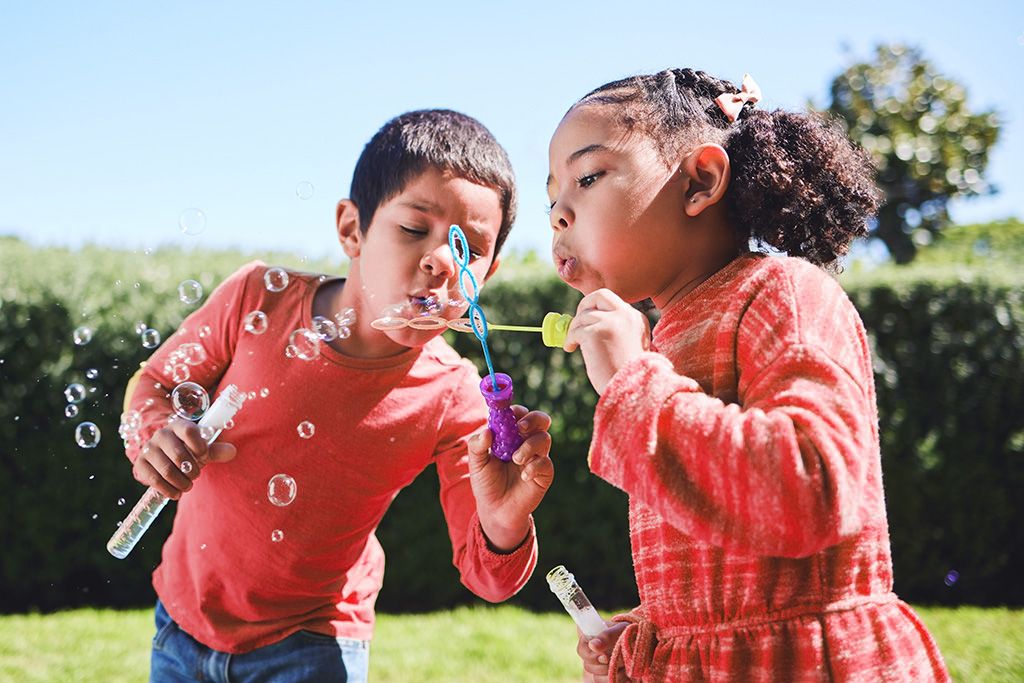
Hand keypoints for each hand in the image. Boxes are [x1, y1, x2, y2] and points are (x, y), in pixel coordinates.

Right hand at [133, 418, 236, 498]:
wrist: (164, 458)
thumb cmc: (188, 451)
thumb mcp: (202, 449)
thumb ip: (217, 450)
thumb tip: (232, 451)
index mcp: (179, 426)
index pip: (189, 431)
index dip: (199, 447)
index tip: (204, 457)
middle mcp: (161, 434)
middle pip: (179, 455)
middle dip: (192, 470)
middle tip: (196, 475)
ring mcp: (148, 449)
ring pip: (167, 470)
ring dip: (182, 482)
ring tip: (187, 486)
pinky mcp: (140, 464)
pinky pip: (155, 480)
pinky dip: (169, 490)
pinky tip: (176, 493)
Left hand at [469, 406, 553, 550]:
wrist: (495, 510)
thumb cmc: (486, 483)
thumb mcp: (476, 463)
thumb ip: (477, 445)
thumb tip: (487, 431)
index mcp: (511, 435)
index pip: (519, 414)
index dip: (515, 410)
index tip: (507, 414)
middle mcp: (527, 442)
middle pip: (541, 419)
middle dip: (533, 419)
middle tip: (520, 428)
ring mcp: (537, 456)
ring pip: (544, 438)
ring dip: (529, 445)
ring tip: (515, 459)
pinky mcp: (544, 473)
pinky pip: (545, 462)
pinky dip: (534, 466)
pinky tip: (524, 476)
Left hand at [564, 289, 650, 394]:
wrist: (632, 389)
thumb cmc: (629, 375)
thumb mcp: (628, 345)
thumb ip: (616, 330)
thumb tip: (589, 323)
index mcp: (636, 318)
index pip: (612, 301)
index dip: (597, 308)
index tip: (588, 320)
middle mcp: (625, 315)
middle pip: (598, 296)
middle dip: (584, 306)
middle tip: (577, 323)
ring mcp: (610, 322)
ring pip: (583, 316)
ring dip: (574, 329)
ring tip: (573, 344)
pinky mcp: (595, 332)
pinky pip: (575, 330)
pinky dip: (569, 339)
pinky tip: (570, 348)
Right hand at [578, 621, 629, 682]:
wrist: (637, 642)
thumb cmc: (626, 632)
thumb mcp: (618, 629)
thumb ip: (606, 636)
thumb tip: (592, 645)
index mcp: (590, 640)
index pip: (581, 650)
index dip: (591, 656)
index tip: (605, 657)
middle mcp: (592, 654)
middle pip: (588, 666)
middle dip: (606, 665)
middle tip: (620, 658)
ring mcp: (598, 667)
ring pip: (596, 677)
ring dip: (612, 673)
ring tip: (624, 665)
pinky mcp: (606, 677)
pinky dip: (616, 680)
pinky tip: (625, 674)